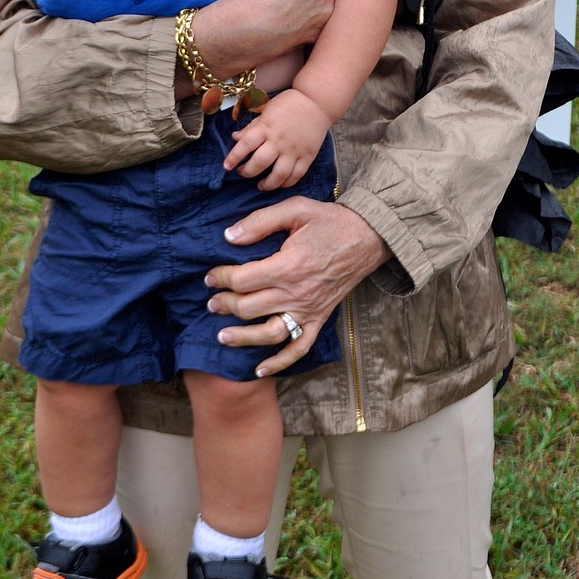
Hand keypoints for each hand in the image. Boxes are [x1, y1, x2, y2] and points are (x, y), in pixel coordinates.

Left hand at [205, 198, 391, 376]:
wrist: (367, 237)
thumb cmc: (330, 221)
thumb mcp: (295, 209)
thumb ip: (260, 222)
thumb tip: (229, 236)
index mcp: (288, 266)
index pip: (242, 280)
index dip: (220, 278)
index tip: (210, 277)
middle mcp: (296, 293)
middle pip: (249, 307)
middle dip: (224, 305)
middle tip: (212, 302)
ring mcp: (308, 310)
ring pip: (268, 333)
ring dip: (242, 337)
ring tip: (222, 336)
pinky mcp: (319, 319)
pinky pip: (299, 347)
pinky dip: (280, 362)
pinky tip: (260, 370)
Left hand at [223, 89, 331, 189]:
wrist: (317, 101)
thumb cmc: (289, 103)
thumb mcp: (266, 111)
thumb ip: (251, 127)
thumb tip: (234, 138)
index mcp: (266, 127)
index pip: (245, 145)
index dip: (234, 157)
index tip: (226, 166)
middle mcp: (279, 141)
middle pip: (260, 163)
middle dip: (247, 172)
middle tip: (242, 173)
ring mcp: (294, 150)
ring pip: (279, 175)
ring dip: (267, 184)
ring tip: (261, 185)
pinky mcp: (307, 156)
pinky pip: (297, 175)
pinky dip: (287, 183)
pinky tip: (280, 184)